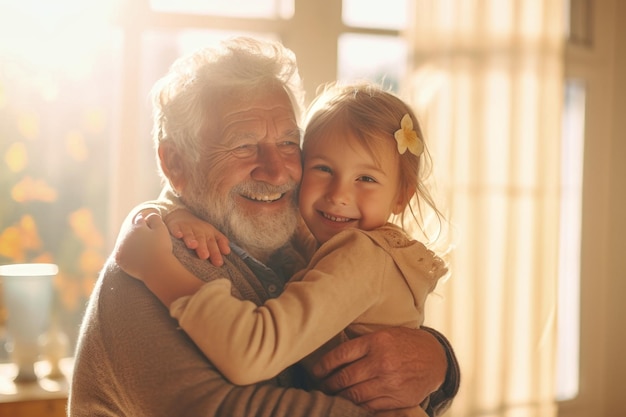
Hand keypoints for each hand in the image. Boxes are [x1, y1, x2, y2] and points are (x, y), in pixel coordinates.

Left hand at [115, 210, 172, 280]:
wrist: (156, 268)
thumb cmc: (161, 247)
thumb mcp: (161, 229)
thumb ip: (154, 218)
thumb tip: (149, 215)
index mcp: (135, 226)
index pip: (140, 220)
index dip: (147, 222)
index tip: (152, 227)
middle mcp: (125, 235)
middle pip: (131, 231)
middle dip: (137, 232)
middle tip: (148, 238)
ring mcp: (120, 248)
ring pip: (125, 241)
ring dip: (131, 242)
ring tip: (143, 247)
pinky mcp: (119, 260)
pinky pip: (123, 253)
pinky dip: (128, 253)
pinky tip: (136, 255)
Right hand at [165, 209, 230, 265]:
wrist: (181, 215)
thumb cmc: (198, 230)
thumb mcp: (211, 235)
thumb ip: (220, 243)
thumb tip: (227, 252)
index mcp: (210, 233)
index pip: (214, 242)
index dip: (217, 251)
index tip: (219, 263)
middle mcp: (199, 230)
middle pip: (202, 239)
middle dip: (204, 247)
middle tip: (205, 256)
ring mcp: (187, 227)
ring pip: (190, 233)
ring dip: (191, 239)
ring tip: (193, 246)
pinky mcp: (175, 225)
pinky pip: (176, 228)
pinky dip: (177, 231)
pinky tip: (178, 235)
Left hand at [310, 327, 446, 411]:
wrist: (435, 358)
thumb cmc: (404, 343)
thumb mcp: (383, 335)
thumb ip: (361, 344)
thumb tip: (332, 356)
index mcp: (376, 341)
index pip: (340, 355)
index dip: (323, 366)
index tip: (316, 371)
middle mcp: (382, 362)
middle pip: (344, 377)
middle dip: (329, 384)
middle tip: (321, 386)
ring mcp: (390, 382)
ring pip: (355, 395)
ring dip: (340, 397)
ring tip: (333, 395)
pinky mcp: (398, 399)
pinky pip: (370, 407)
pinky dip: (357, 406)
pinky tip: (350, 403)